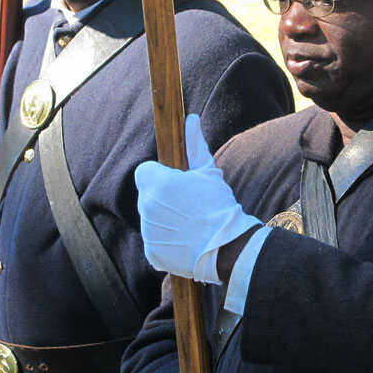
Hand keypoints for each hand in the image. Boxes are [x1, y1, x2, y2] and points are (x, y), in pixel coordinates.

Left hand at [135, 114, 260, 282]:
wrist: (227, 246)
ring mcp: (148, 232)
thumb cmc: (219, 205)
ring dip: (164, 218)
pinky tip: (186, 239)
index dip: (160, 175)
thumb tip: (190, 119)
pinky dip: (166, 239)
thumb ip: (194, 145)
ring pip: (150, 218)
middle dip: (162, 196)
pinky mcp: (151, 253)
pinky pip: (154, 240)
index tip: (176, 181)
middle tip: (188, 203)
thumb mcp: (208, 172)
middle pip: (148, 195)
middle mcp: (147, 207)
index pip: (144, 171)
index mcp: (158, 184)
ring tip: (190, 222)